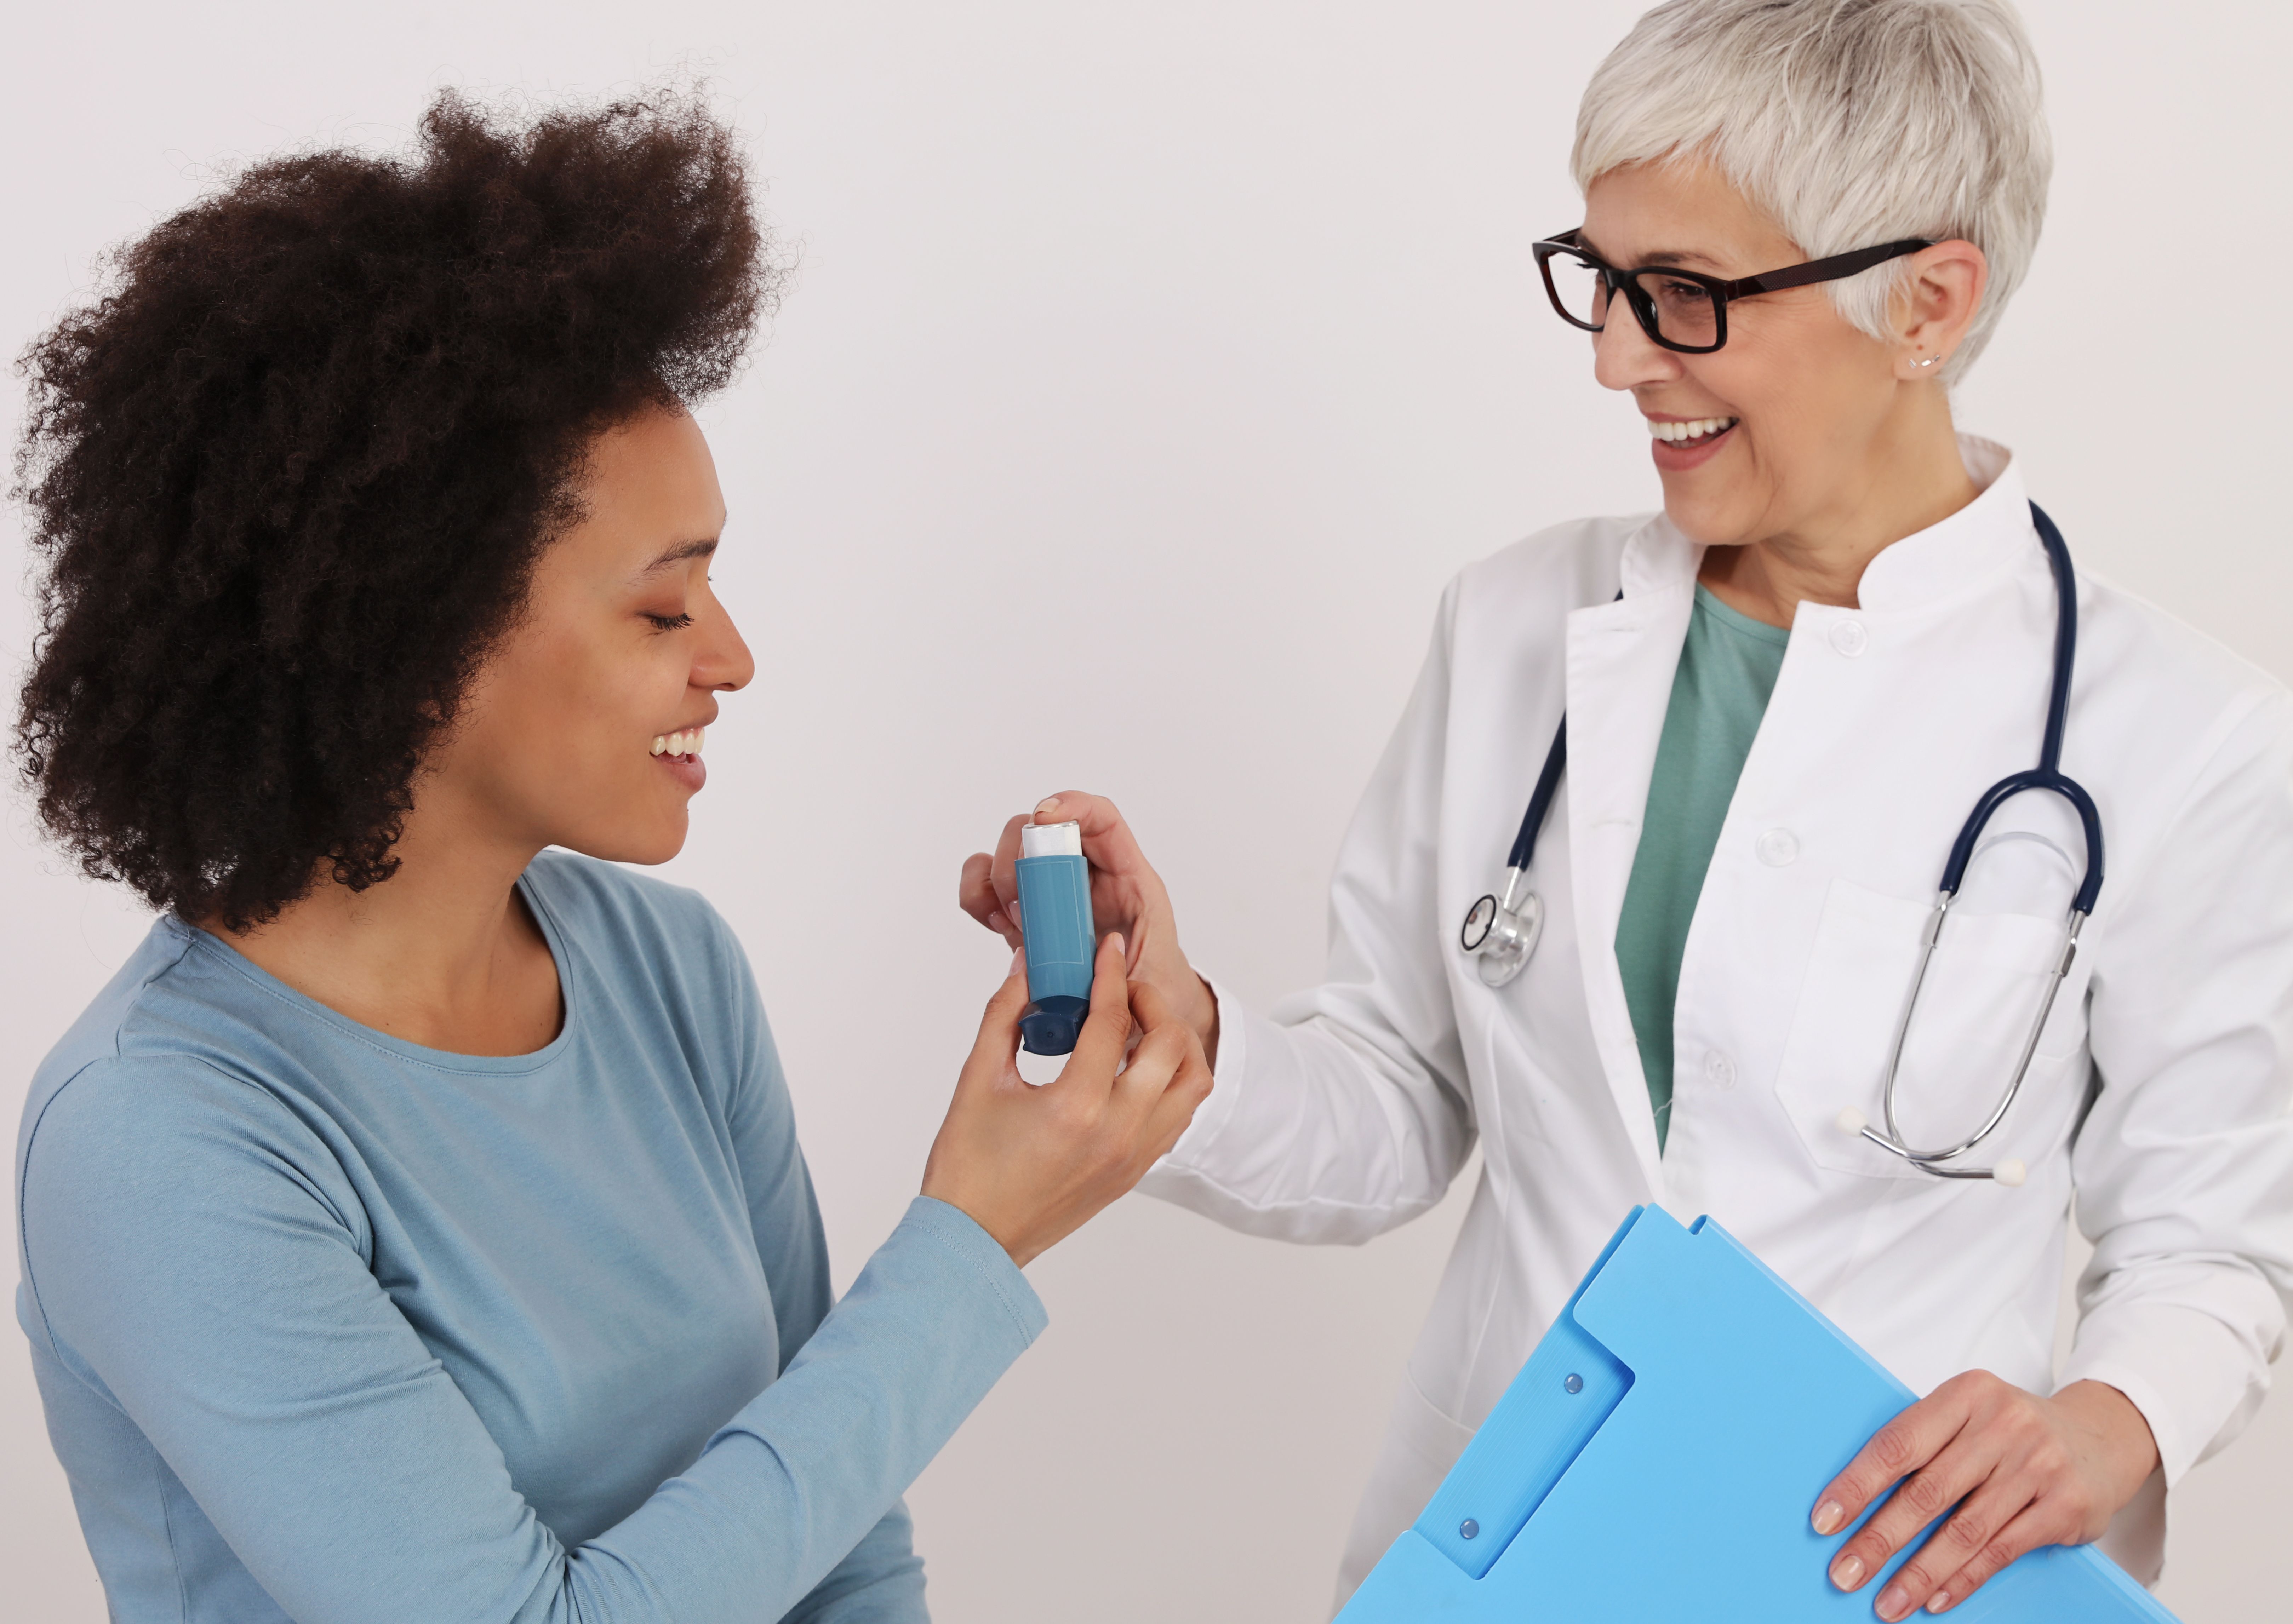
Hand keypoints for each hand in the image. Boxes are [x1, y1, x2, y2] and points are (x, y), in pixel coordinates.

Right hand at [921, 934, 1213, 1266]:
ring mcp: (1134, 1156)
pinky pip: (1179, 1116)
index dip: (1111, 974)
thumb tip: (1026, 968)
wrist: (975, 1239)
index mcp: (1076, 1107)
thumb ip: (1004, 1015)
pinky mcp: (1136, 1172)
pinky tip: (1134, 1068)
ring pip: (1192, 1083)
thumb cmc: (968, 1168)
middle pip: (1172, 1046)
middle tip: (1121, 990)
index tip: (1108, 949)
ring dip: (1174, 1045)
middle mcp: (1118, 1132)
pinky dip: (1170, 1082)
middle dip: (1151, 1004)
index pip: (1112, 1020)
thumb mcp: (977, 1080)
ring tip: (1137, 1028)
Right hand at [958, 791, 1219, 1063]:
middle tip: (1020, 902)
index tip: (1042, 817)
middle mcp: (1085, 874)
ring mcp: (1051, 891)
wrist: (1141, 1008)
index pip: (1101, 819)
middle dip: (1020, 853)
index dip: (1072, 806)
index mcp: (1128, 878)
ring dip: (994, 876)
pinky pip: (987, 887)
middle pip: (1043, 828)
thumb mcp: (1154, 985)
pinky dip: (978, 895)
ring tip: (1009, 919)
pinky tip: (994, 923)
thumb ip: (1130, 981)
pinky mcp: (1024, 913)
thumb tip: (1102, 970)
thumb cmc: (1153, 988)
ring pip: (1008, 852)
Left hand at [1812, 1373, 2158, 1617]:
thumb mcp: (1969, 1417)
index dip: (1856, 1485)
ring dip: (1919, 1573)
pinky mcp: (2066, 1505)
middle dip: (1879, 1539)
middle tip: (1845, 1573)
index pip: (1898, 1444)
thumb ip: (1924, 1447)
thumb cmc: (2013, 1430)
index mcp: (1967, 1394)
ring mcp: (2038, 1465)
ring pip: (1964, 1530)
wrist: (2101, 1436)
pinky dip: (1964, 1579)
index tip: (1824, 1521)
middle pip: (1927, 1492)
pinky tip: (1935, 1598)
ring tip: (1887, 1602)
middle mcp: (2004, 1425)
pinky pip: (2002, 1550)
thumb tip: (1856, 1502)